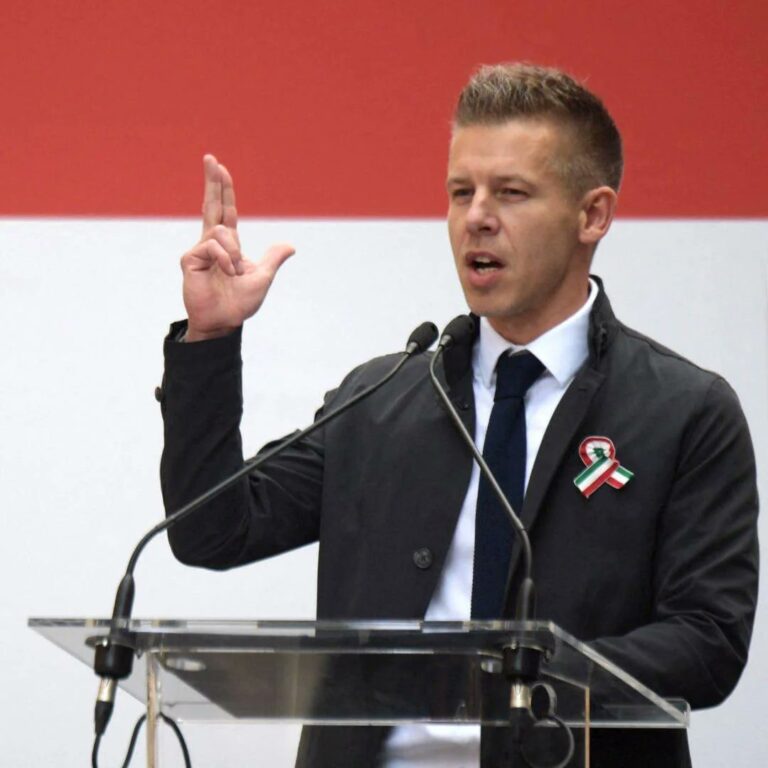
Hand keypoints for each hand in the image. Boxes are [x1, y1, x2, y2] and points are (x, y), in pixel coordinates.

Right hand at [180, 154, 294, 340]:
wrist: (224, 322)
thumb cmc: (239, 303)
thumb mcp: (262, 278)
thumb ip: (273, 259)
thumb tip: (290, 246)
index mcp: (228, 244)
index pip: (226, 211)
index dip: (224, 190)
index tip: (221, 168)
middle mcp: (212, 243)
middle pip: (212, 205)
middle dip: (212, 181)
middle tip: (210, 157)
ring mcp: (200, 250)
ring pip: (221, 233)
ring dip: (233, 254)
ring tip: (233, 273)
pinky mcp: (190, 259)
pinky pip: (211, 246)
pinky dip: (224, 259)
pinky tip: (225, 272)